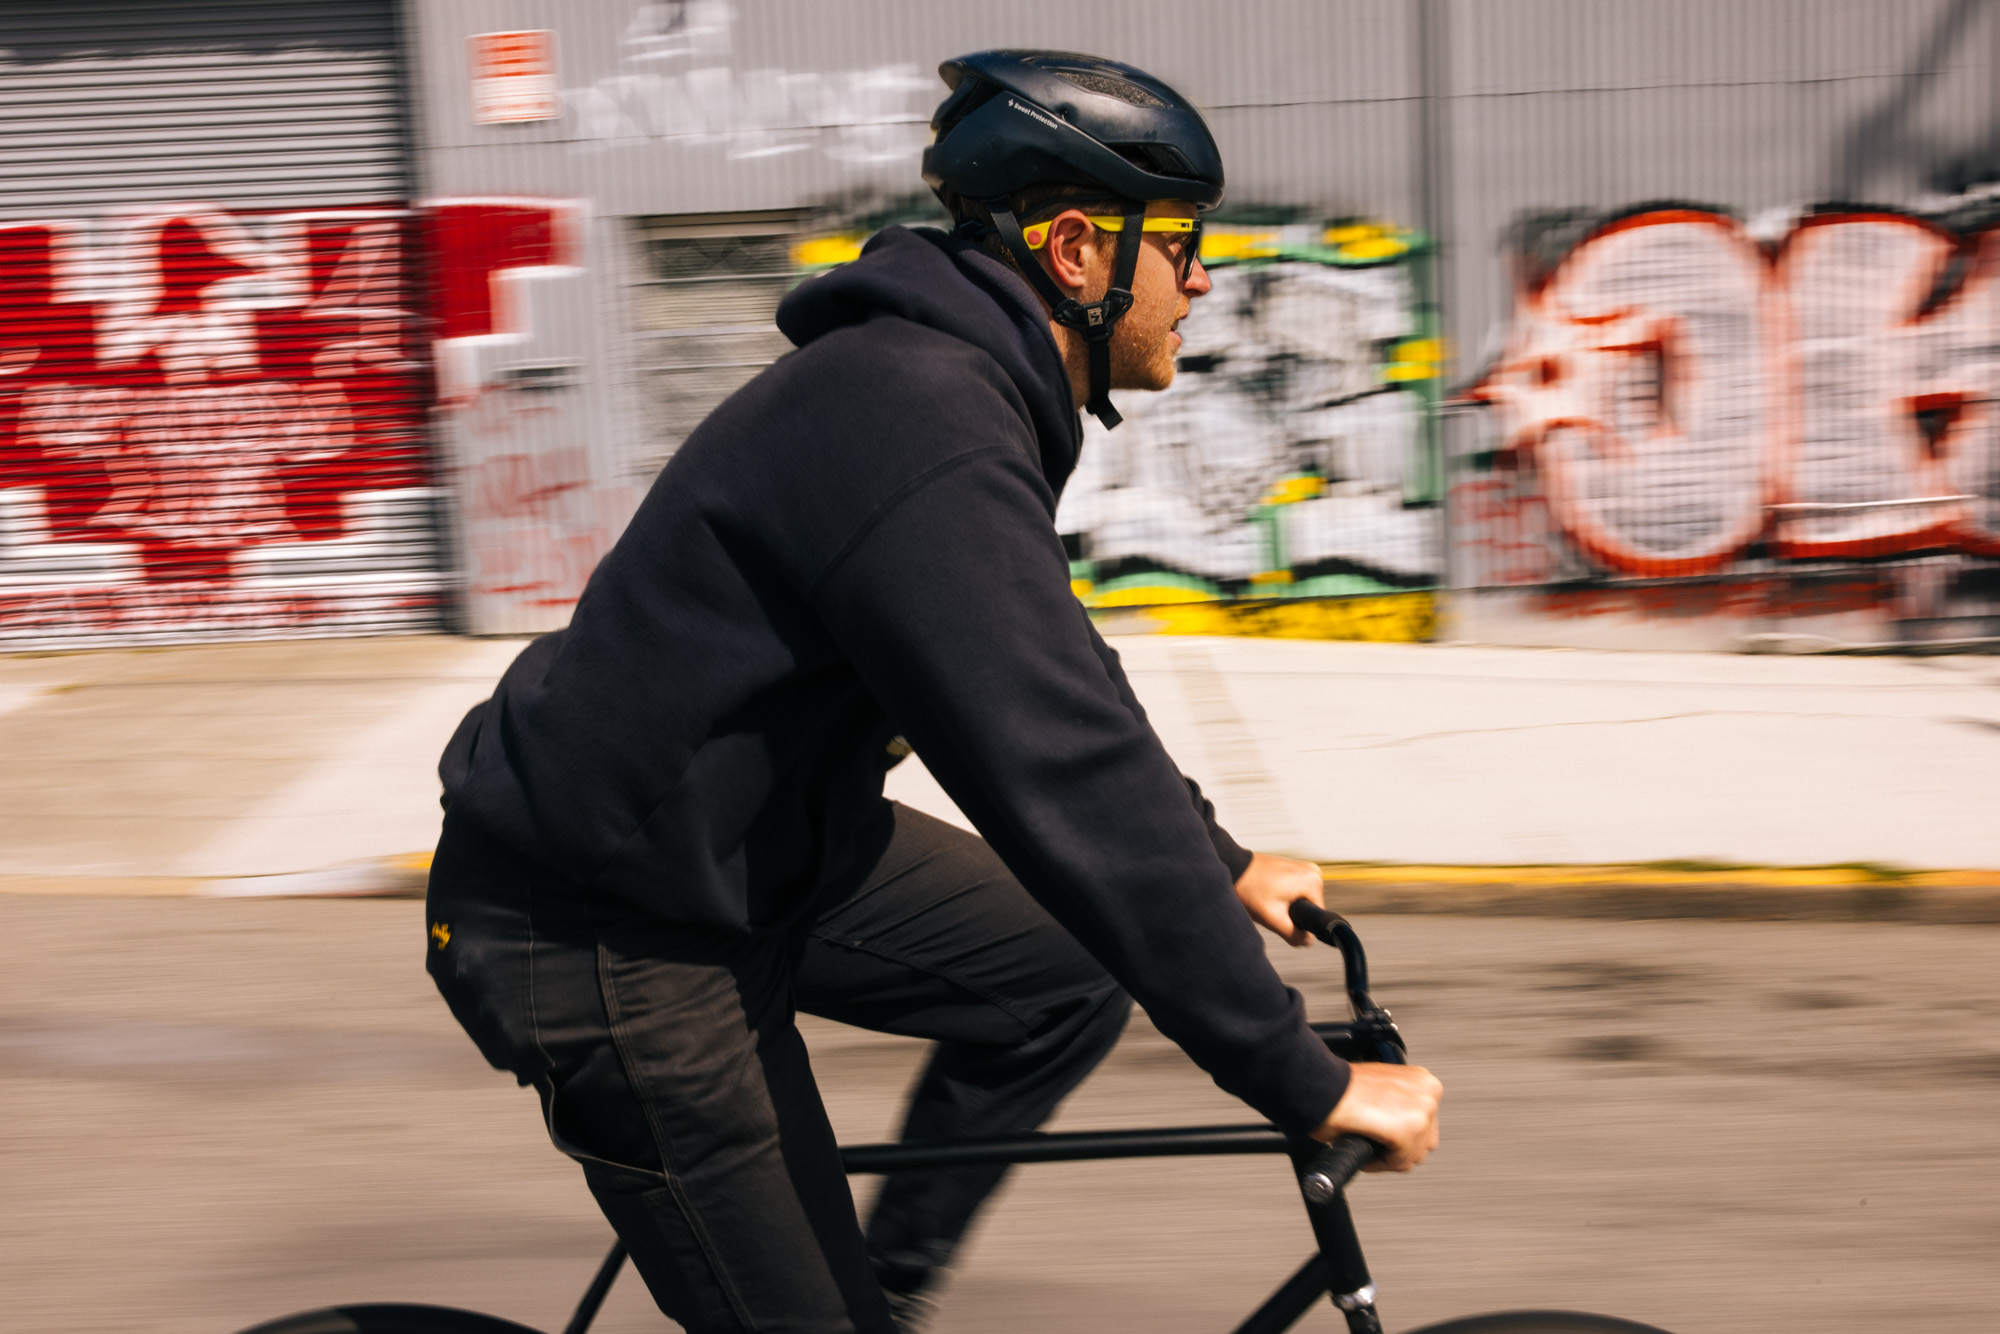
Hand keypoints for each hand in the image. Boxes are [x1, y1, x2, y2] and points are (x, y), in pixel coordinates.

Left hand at [1233, 851, 1325, 946]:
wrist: (1233, 869)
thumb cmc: (1250, 890)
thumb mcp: (1273, 919)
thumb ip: (1294, 935)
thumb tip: (1308, 941)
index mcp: (1312, 881)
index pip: (1316, 916)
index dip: (1300, 924)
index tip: (1281, 917)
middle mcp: (1312, 871)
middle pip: (1310, 907)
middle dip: (1292, 914)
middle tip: (1272, 908)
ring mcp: (1303, 867)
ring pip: (1302, 900)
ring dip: (1287, 905)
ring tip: (1268, 899)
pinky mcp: (1293, 867)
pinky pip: (1295, 890)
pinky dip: (1283, 896)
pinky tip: (1268, 893)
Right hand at [1310, 1062, 1442, 1171]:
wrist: (1321, 1086)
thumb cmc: (1340, 1088)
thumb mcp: (1382, 1089)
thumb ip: (1398, 1106)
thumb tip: (1397, 1127)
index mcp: (1423, 1081)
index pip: (1426, 1124)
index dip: (1399, 1136)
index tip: (1382, 1135)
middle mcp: (1428, 1092)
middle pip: (1423, 1142)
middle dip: (1397, 1147)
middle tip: (1372, 1140)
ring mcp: (1422, 1111)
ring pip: (1412, 1155)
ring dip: (1387, 1156)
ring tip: (1366, 1142)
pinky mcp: (1409, 1129)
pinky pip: (1399, 1162)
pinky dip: (1379, 1163)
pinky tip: (1363, 1146)